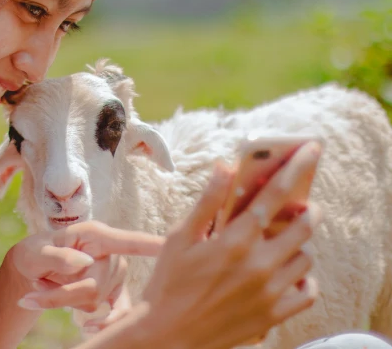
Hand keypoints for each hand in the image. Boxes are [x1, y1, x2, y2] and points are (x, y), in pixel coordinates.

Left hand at [10, 221, 162, 316]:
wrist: (34, 269)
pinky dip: (92, 323)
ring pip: (97, 305)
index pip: (128, 241)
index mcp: (96, 235)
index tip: (170, 244)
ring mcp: (116, 278)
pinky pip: (112, 317)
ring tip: (47, 287)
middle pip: (95, 287)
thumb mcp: (36, 252)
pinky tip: (83, 325)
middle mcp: (113, 255)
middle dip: (62, 295)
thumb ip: (56, 256)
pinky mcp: (115, 297)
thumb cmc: (35, 253)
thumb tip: (84, 264)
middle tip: (35, 289)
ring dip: (66, 303)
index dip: (150, 244)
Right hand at [138, 141, 322, 348]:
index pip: (275, 195)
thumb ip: (207, 201)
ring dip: (299, 244)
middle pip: (302, 225)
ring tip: (282, 241)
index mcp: (235, 240)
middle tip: (300, 205)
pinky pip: (308, 292)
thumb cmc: (169, 282)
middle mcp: (259, 264)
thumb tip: (225, 166)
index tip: (311, 149)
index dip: (295, 168)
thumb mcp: (180, 237)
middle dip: (306, 209)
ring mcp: (270, 291)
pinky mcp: (274, 314)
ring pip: (305, 257)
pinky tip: (289, 273)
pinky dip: (304, 280)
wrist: (168, 335)